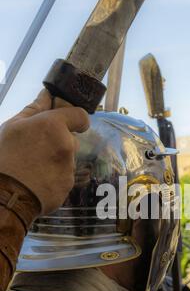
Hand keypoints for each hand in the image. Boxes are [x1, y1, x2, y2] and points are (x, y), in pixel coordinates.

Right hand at [0, 90, 89, 213]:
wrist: (6, 195)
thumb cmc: (5, 157)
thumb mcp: (12, 127)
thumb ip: (34, 109)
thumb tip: (47, 95)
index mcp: (54, 126)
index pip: (81, 116)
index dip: (77, 119)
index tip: (70, 123)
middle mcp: (67, 145)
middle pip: (72, 140)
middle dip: (60, 142)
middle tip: (38, 149)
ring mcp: (69, 167)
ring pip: (68, 160)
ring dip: (56, 161)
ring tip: (34, 167)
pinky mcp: (68, 186)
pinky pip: (64, 177)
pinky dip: (54, 177)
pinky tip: (37, 180)